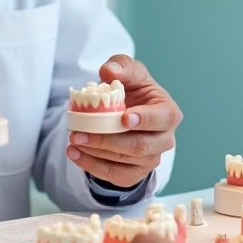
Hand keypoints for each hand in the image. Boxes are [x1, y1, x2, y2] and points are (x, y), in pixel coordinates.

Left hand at [67, 55, 181, 188]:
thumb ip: (122, 66)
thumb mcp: (130, 72)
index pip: (162, 119)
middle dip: (108, 140)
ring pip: (124, 162)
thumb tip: (109, 72)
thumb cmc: (134, 91)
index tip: (123, 118)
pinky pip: (114, 176)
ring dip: (95, 152)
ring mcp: (150, 160)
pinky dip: (92, 166)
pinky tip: (74, 154)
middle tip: (80, 132)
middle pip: (139, 146)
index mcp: (169, 113)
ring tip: (73, 139)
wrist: (128, 113)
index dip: (144, 120)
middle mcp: (164, 140)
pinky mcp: (134, 173)